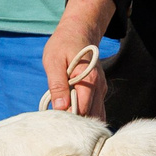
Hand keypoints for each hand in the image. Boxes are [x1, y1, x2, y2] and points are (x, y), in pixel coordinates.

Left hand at [43, 0, 117, 118]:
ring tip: (63, 121)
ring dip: (81, 121)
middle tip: (57, 125)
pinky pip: (96, 111)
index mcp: (89, 80)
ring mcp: (101, 90)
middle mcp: (99, 87)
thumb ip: (57, 84)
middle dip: (75, 123)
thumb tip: (60, 107)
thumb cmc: (63, 45)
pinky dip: (85, 117)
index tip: (54, 121)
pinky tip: (72, 116)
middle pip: (91, 116)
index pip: (82, 110)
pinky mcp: (99, 92)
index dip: (68, 119)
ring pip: (96, 116)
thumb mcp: (53, 61)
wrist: (79, 31)